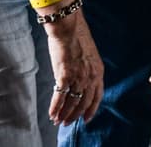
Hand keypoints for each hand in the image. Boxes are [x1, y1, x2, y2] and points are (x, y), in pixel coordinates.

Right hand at [45, 10, 103, 124]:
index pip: (98, 96)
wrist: (68, 27)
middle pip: (84, 102)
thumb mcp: (88, 55)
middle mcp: (91, 76)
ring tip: (57, 121)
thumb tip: (77, 82)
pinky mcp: (65, 76)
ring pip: (72, 103)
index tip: (87, 119)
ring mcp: (79, 77)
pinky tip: (51, 114)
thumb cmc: (76, 37)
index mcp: (99, 71)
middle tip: (67, 123)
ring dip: (64, 114)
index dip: (91, 109)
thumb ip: (86, 70)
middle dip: (75, 115)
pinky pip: (59, 97)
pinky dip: (55, 108)